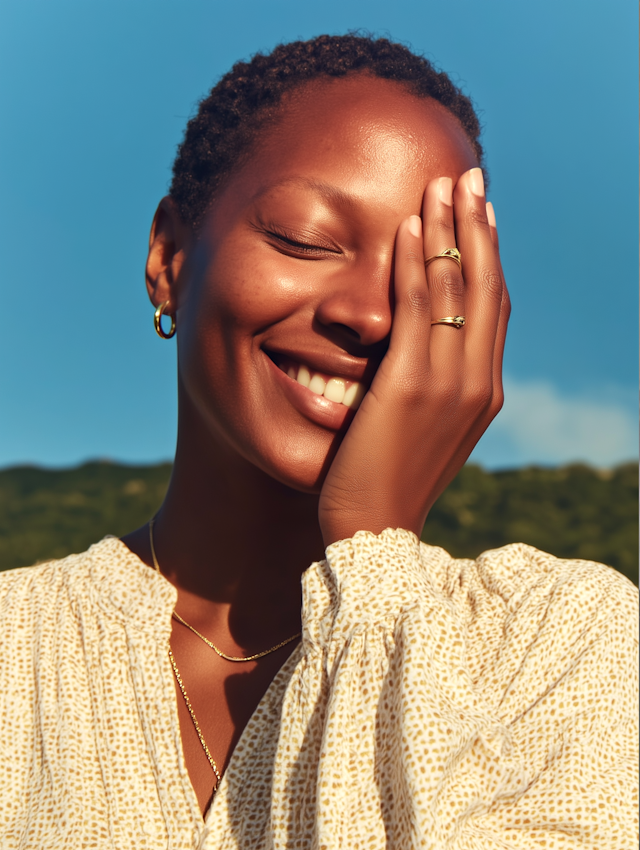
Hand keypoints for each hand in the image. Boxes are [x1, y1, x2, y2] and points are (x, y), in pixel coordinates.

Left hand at [318, 168, 509, 546]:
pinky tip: (408, 227)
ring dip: (450, 230)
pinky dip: (417, 262)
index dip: (488, 258)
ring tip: (442, 184)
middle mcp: (479, 382)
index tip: (480, 217)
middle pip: (487, 287)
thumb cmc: (386, 484)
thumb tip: (419, 355)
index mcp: (484, 393)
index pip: (493, 310)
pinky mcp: (413, 384)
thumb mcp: (422, 433)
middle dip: (479, 228)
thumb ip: (432, 390)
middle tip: (472, 179)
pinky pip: (419, 307)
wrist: (372, 532)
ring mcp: (451, 383)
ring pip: (459, 289)